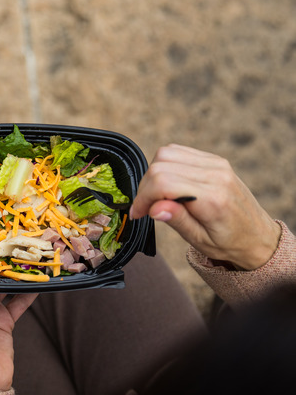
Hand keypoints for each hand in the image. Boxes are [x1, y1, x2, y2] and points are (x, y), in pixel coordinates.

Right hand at [130, 144, 279, 269]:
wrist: (257, 236)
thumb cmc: (229, 242)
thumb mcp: (200, 240)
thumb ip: (176, 220)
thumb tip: (153, 207)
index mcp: (212, 198)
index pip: (163, 182)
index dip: (143, 197)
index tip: (138, 213)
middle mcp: (215, 175)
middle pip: (161, 165)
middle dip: (145, 187)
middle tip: (146, 207)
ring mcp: (216, 164)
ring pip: (166, 153)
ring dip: (153, 174)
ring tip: (157, 196)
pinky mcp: (214, 160)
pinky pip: (178, 152)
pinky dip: (165, 166)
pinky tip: (168, 186)